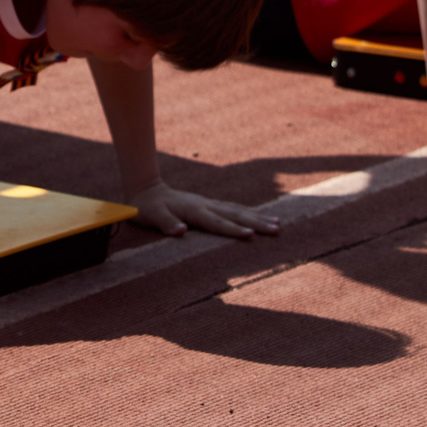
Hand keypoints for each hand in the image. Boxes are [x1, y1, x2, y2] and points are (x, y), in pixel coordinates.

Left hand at [129, 180, 279, 239]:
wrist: (147, 189)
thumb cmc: (147, 207)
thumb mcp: (150, 216)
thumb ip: (166, 223)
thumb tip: (181, 231)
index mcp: (193, 211)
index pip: (216, 222)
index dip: (232, 230)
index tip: (251, 236)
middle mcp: (205, 205)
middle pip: (235, 215)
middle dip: (256, 223)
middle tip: (277, 230)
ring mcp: (209, 204)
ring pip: (238, 210)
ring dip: (258, 217)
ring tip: (278, 224)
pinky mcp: (210, 205)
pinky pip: (234, 209)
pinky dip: (249, 213)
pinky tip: (261, 218)